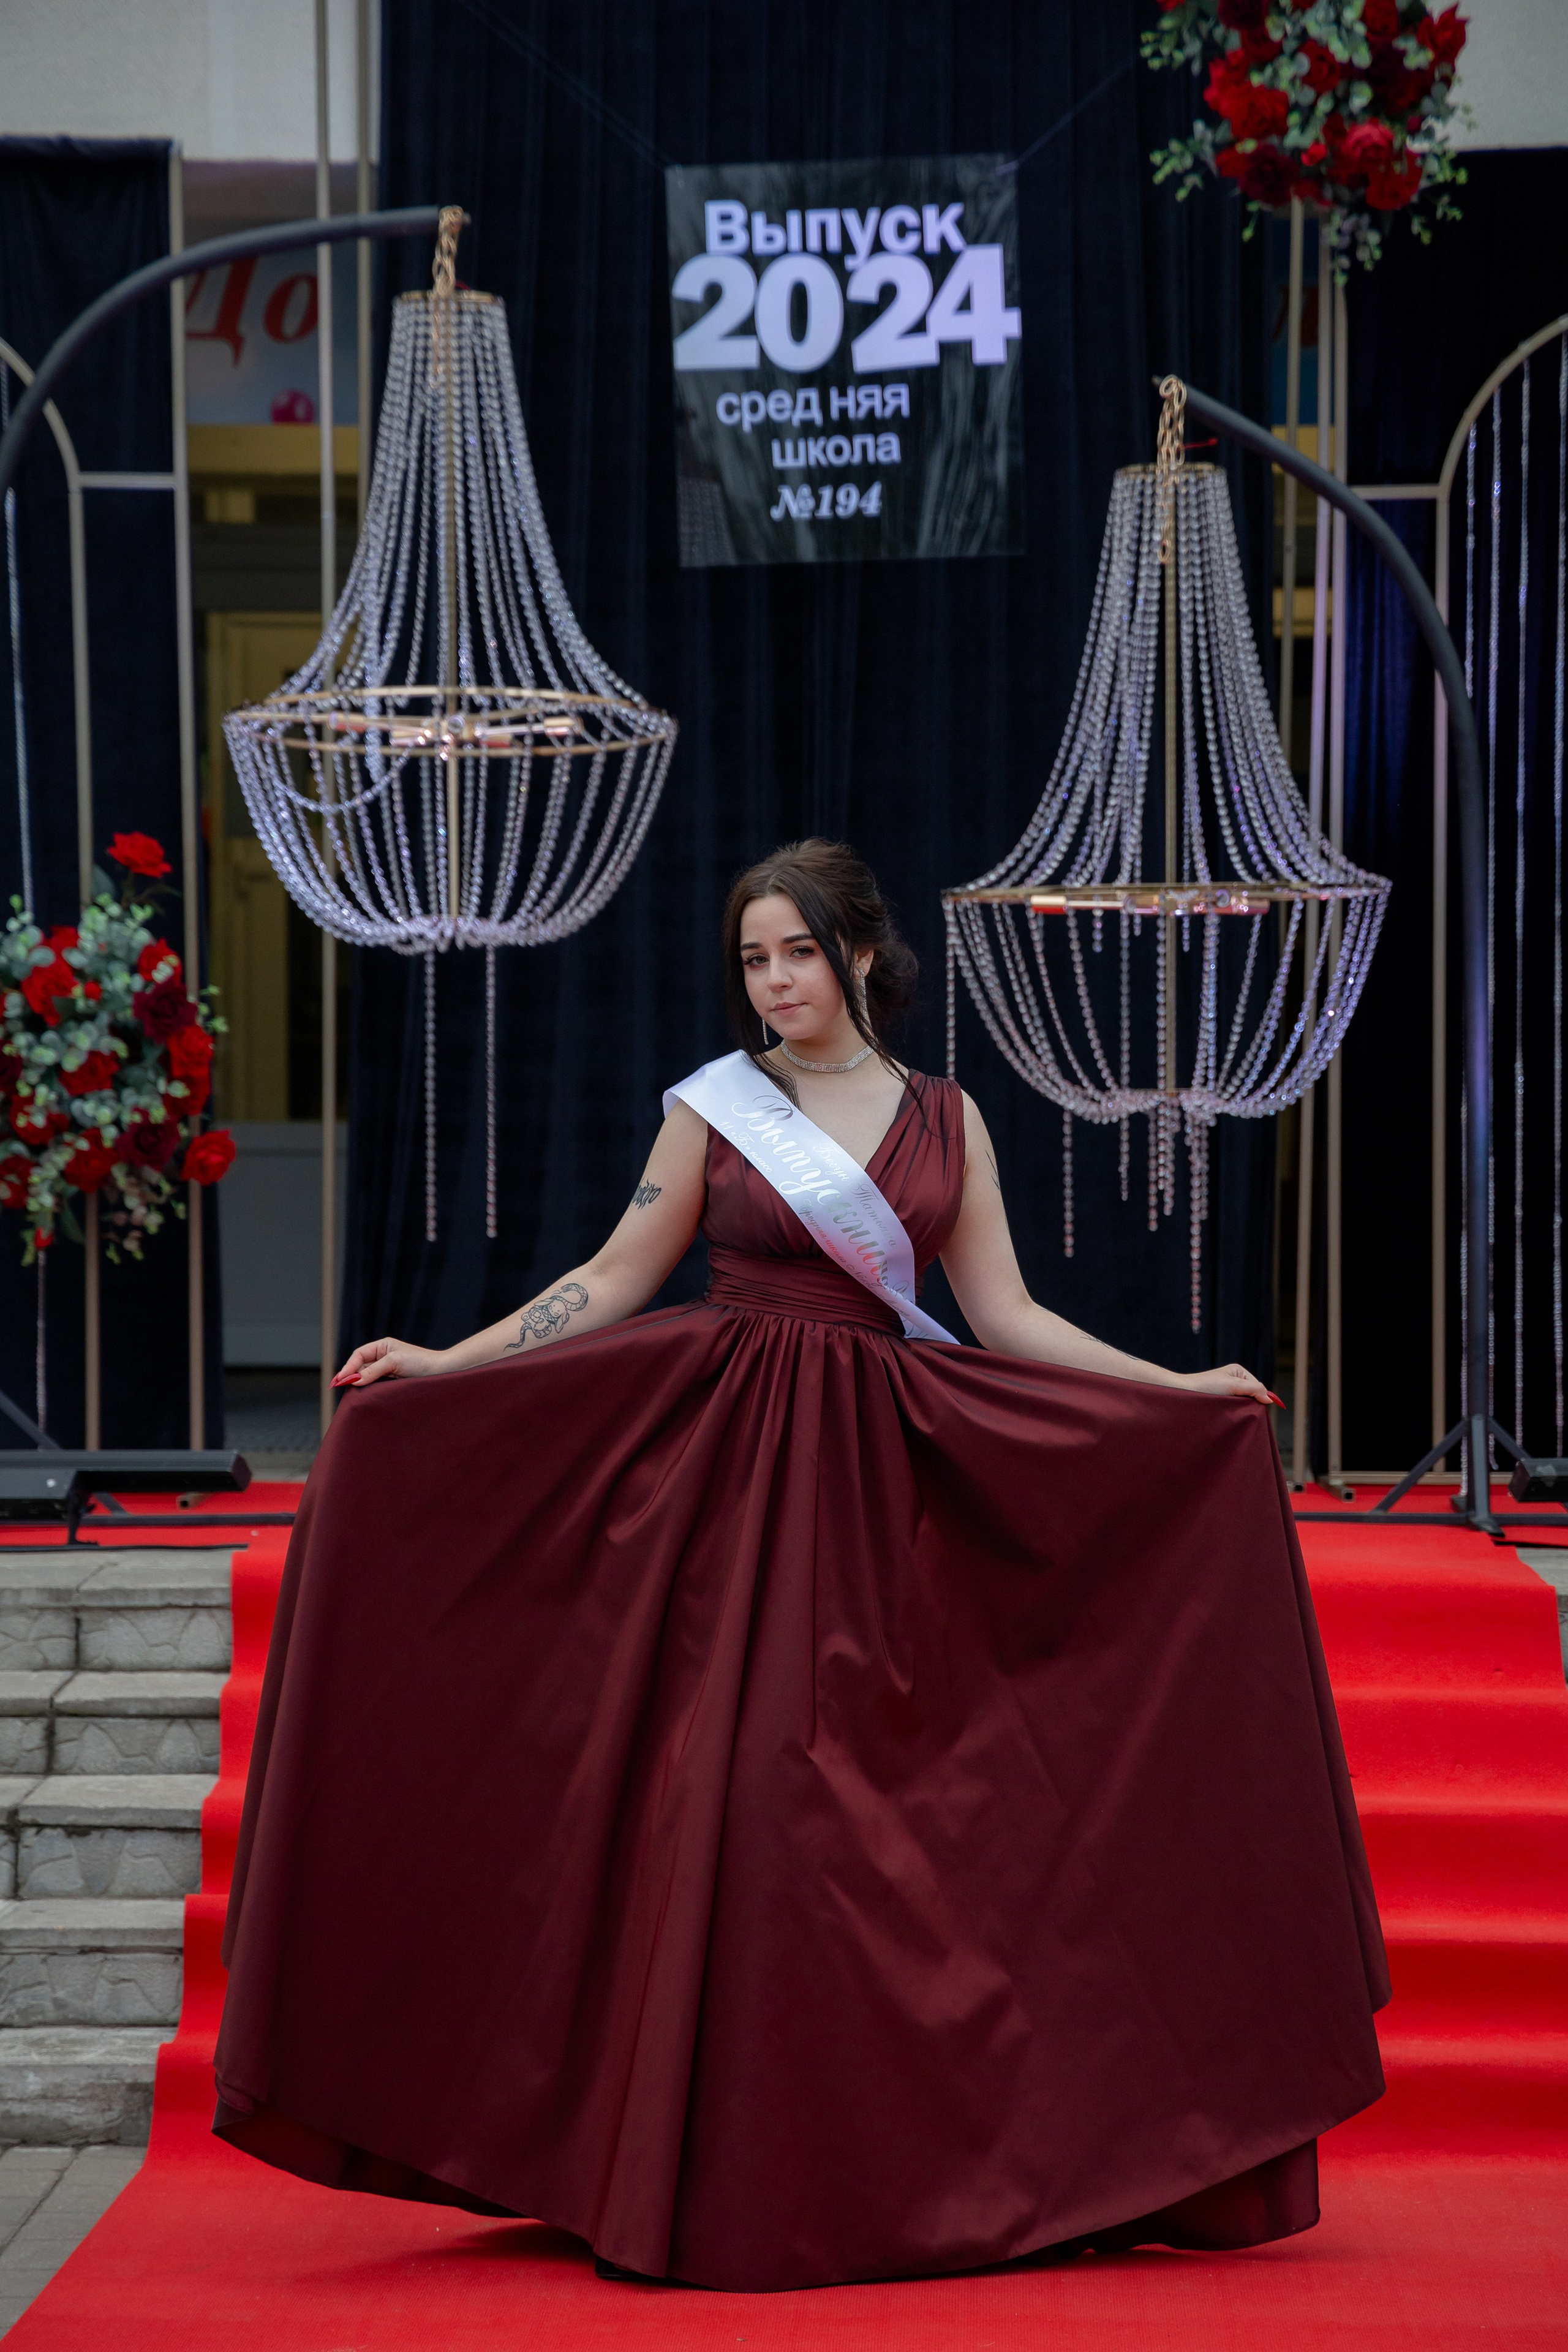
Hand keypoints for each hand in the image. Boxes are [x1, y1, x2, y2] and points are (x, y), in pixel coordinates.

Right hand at [332, 1337, 446, 1387]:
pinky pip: (375, 1384)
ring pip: (366, 1376)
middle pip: (360, 1366)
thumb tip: (353, 1380)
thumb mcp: (394, 1362)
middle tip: (337, 1386)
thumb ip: (372, 1370)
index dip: (348, 1367)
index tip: (341, 1379)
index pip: (359, 1355)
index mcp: (383, 1346)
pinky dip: (367, 1389)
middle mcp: (383, 1356)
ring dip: (358, 1383)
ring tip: (347, 1392)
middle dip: (350, 1375)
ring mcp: (388, 1369)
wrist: (442, 1372)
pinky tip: (362, 1395)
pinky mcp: (392, 1381)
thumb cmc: (420, 1362)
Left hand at [1177, 1363, 1279, 1406]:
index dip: (1260, 1397)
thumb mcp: (1233, 1385)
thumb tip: (1270, 1399)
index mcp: (1238, 1371)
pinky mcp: (1221, 1401)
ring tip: (1234, 1412)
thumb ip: (1253, 1389)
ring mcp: (1227, 1390)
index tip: (1261, 1408)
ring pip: (1243, 1402)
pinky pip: (1234, 1407)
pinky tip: (1230, 1415)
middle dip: (1250, 1404)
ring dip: (1241, 1409)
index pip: (1258, 1386)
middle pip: (1251, 1395)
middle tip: (1245, 1412)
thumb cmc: (1206, 1386)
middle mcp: (1234, 1379)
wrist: (1183, 1392)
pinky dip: (1234, 1412)